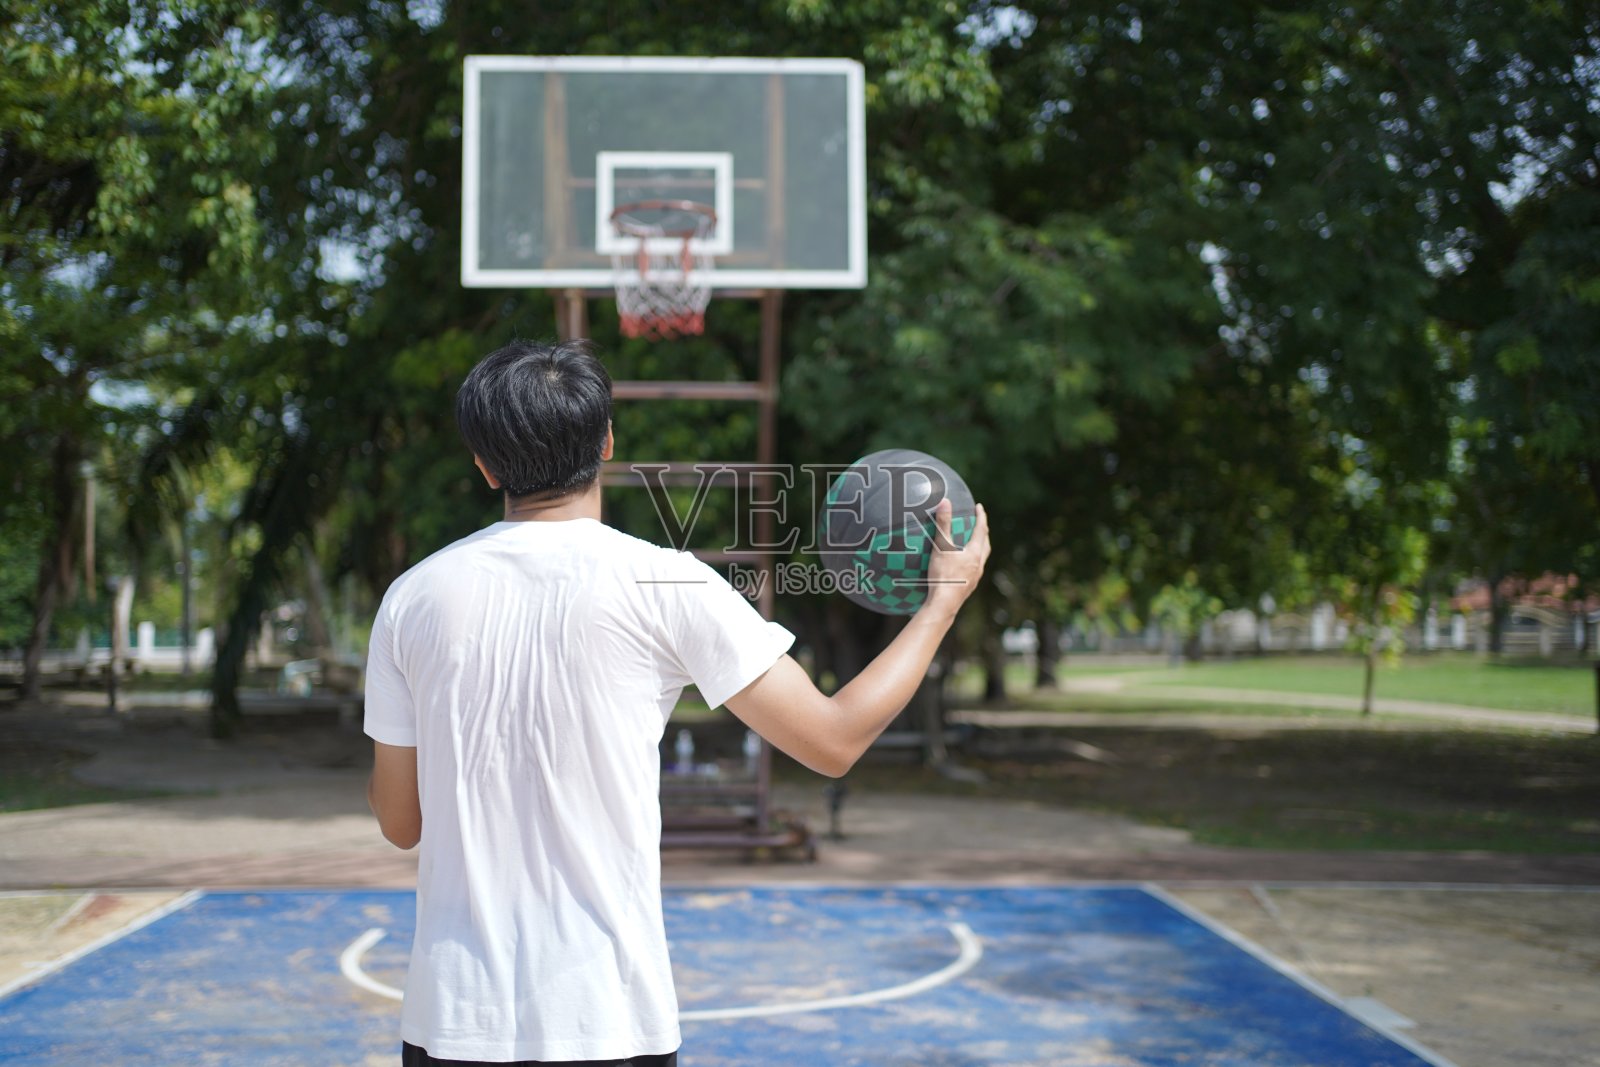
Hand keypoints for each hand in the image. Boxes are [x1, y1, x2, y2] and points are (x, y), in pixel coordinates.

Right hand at [923, 499, 989, 614]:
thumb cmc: (943, 575)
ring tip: (973, 543)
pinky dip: (973, 560)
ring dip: (980, 547)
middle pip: (985, 544)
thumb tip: (945, 501)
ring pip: (982, 558)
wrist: (944, 604)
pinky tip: (964, 564)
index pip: (981, 530)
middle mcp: (979, 564)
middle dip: (983, 532)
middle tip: (978, 523)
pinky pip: (975, 568)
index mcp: (975, 553)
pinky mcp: (969, 586)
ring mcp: (976, 577)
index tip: (979, 507)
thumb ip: (943, 524)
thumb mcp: (941, 547)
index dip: (980, 517)